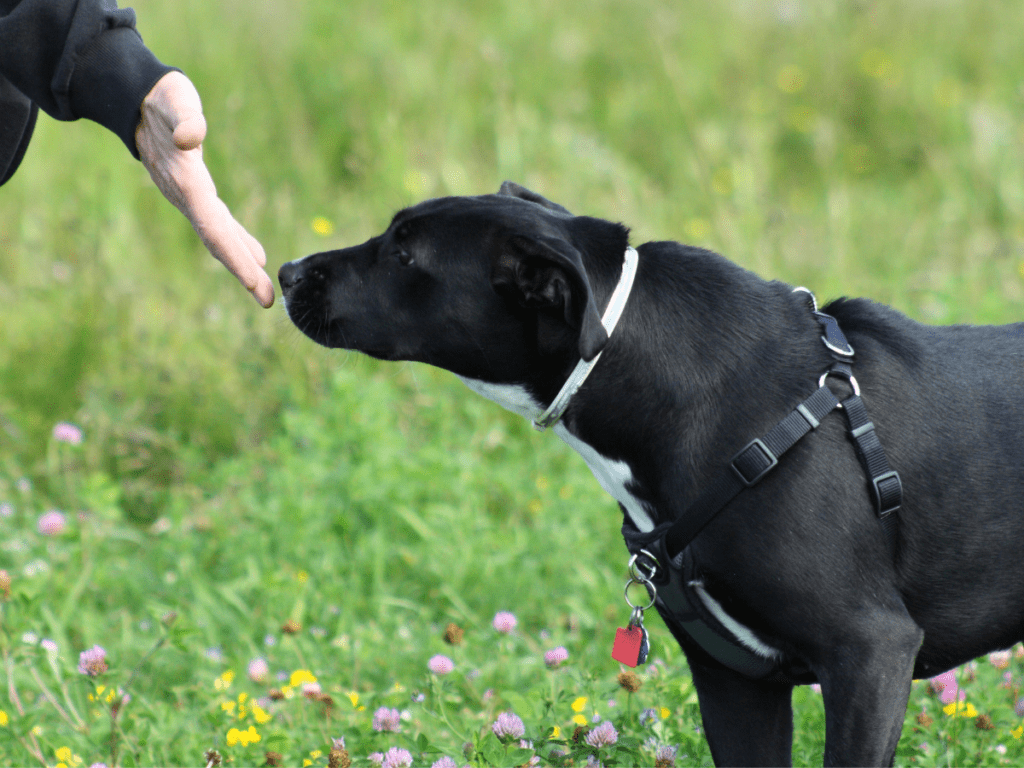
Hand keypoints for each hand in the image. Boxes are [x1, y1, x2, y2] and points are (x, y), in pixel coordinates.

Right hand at [136, 71, 273, 307]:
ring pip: (219, 236)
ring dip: (241, 262)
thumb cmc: (161, 98)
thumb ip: (185, 118)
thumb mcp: (174, 100)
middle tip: (267, 300)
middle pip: (218, 241)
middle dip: (243, 271)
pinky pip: (219, 223)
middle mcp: (188, 196)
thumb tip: (190, 137)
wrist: (136, 97)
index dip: (235, 255)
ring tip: (263, 289)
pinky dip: (237, 240)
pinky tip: (256, 255)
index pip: (214, 228)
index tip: (255, 280)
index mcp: (187, 182)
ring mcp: (191, 196)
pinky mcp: (197, 189)